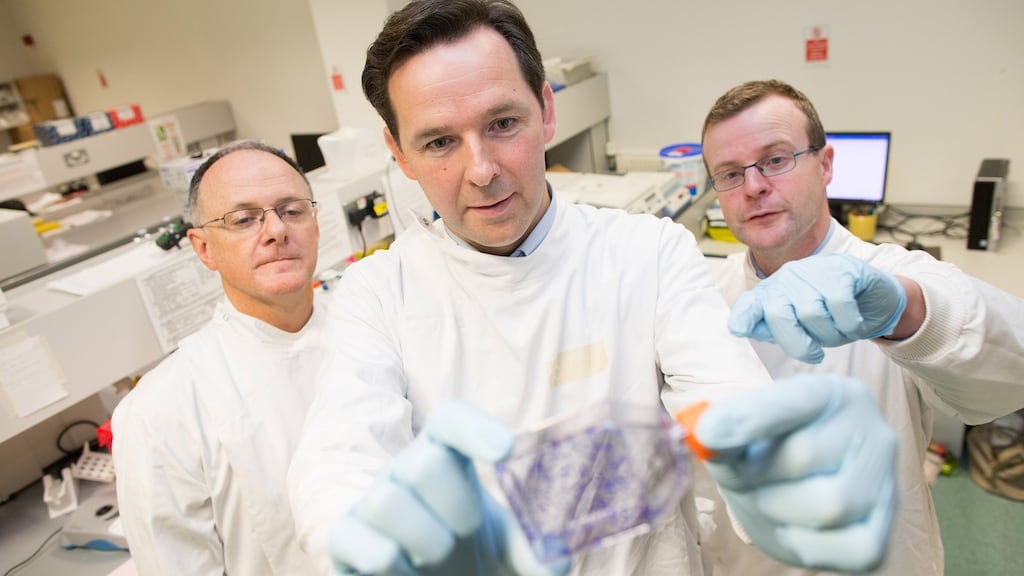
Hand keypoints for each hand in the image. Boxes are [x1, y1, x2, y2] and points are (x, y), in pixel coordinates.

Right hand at [328, 400, 567, 575]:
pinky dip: (389, 566)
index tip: (507, 452)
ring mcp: (371, 502)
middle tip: (465, 535)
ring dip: (424, 540)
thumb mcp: (511, 555)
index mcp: (449, 460)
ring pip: (387, 501)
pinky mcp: (344, 538)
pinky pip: (356, 540)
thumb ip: (536, 553)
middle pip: (423, 462)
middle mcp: (405, 472)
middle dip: (455, 507)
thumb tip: (557, 559)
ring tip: (434, 559)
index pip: (451, 419)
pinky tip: (405, 575)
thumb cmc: (472, 561)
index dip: (475, 427)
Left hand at [693, 374, 897, 572]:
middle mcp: (871, 431)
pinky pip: (855, 549)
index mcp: (832, 394)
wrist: (788, 496)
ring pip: (831, 504)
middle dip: (760, 473)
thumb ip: (726, 433)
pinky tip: (794, 528)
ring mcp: (886, 483)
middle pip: (806, 455)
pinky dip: (809, 546)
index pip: (794, 399)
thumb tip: (708, 433)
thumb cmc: (763, 457)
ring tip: (772, 500)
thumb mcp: (739, 439)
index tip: (707, 432)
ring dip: (781, 509)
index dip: (750, 415)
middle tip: (748, 477)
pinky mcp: (883, 531)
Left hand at [730, 253, 906, 362]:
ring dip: (830, 334)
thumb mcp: (801, 326)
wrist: (877, 300)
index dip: (743, 317)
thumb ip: (773, 328)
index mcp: (773, 294)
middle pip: (778, 314)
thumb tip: (741, 328)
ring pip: (811, 314)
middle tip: (814, 354)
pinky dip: (850, 323)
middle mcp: (787, 278)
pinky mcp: (842, 270)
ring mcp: (814, 270)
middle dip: (797, 343)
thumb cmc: (832, 316)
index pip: (749, 304)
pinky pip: (839, 305)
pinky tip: (855, 321)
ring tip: (840, 330)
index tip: (738, 330)